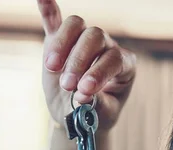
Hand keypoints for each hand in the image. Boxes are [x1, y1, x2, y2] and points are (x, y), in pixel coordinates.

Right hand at [37, 0, 135, 130]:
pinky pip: (56, 21)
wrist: (79, 115)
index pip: (113, 59)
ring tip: (52, 68)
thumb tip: (82, 94)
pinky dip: (48, 10)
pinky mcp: (60, 41)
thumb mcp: (102, 115)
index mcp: (124, 64)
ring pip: (76, 26)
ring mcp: (83, 41)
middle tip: (67, 85)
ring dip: (62, 45)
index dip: (99, 72)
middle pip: (95, 37)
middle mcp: (107, 47)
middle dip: (79, 61)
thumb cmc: (97, 114)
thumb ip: (96, 104)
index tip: (84, 90)